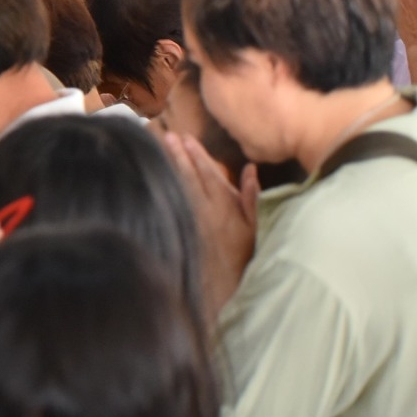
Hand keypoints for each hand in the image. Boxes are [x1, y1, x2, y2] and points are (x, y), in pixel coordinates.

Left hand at [163, 131, 258, 303]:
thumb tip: (250, 169)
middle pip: (189, 176)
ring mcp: (191, 218)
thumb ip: (252, 196)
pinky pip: (175, 201)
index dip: (197, 155)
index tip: (186, 138)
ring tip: (159, 149)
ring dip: (170, 167)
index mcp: (223, 205)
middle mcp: (204, 209)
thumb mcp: (258, 223)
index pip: (208, 174)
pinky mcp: (184, 227)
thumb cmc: (247, 250)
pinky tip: (159, 177)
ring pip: (179, 187)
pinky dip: (167, 187)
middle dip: (178, 155)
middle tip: (167, 136)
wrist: (228, 280)